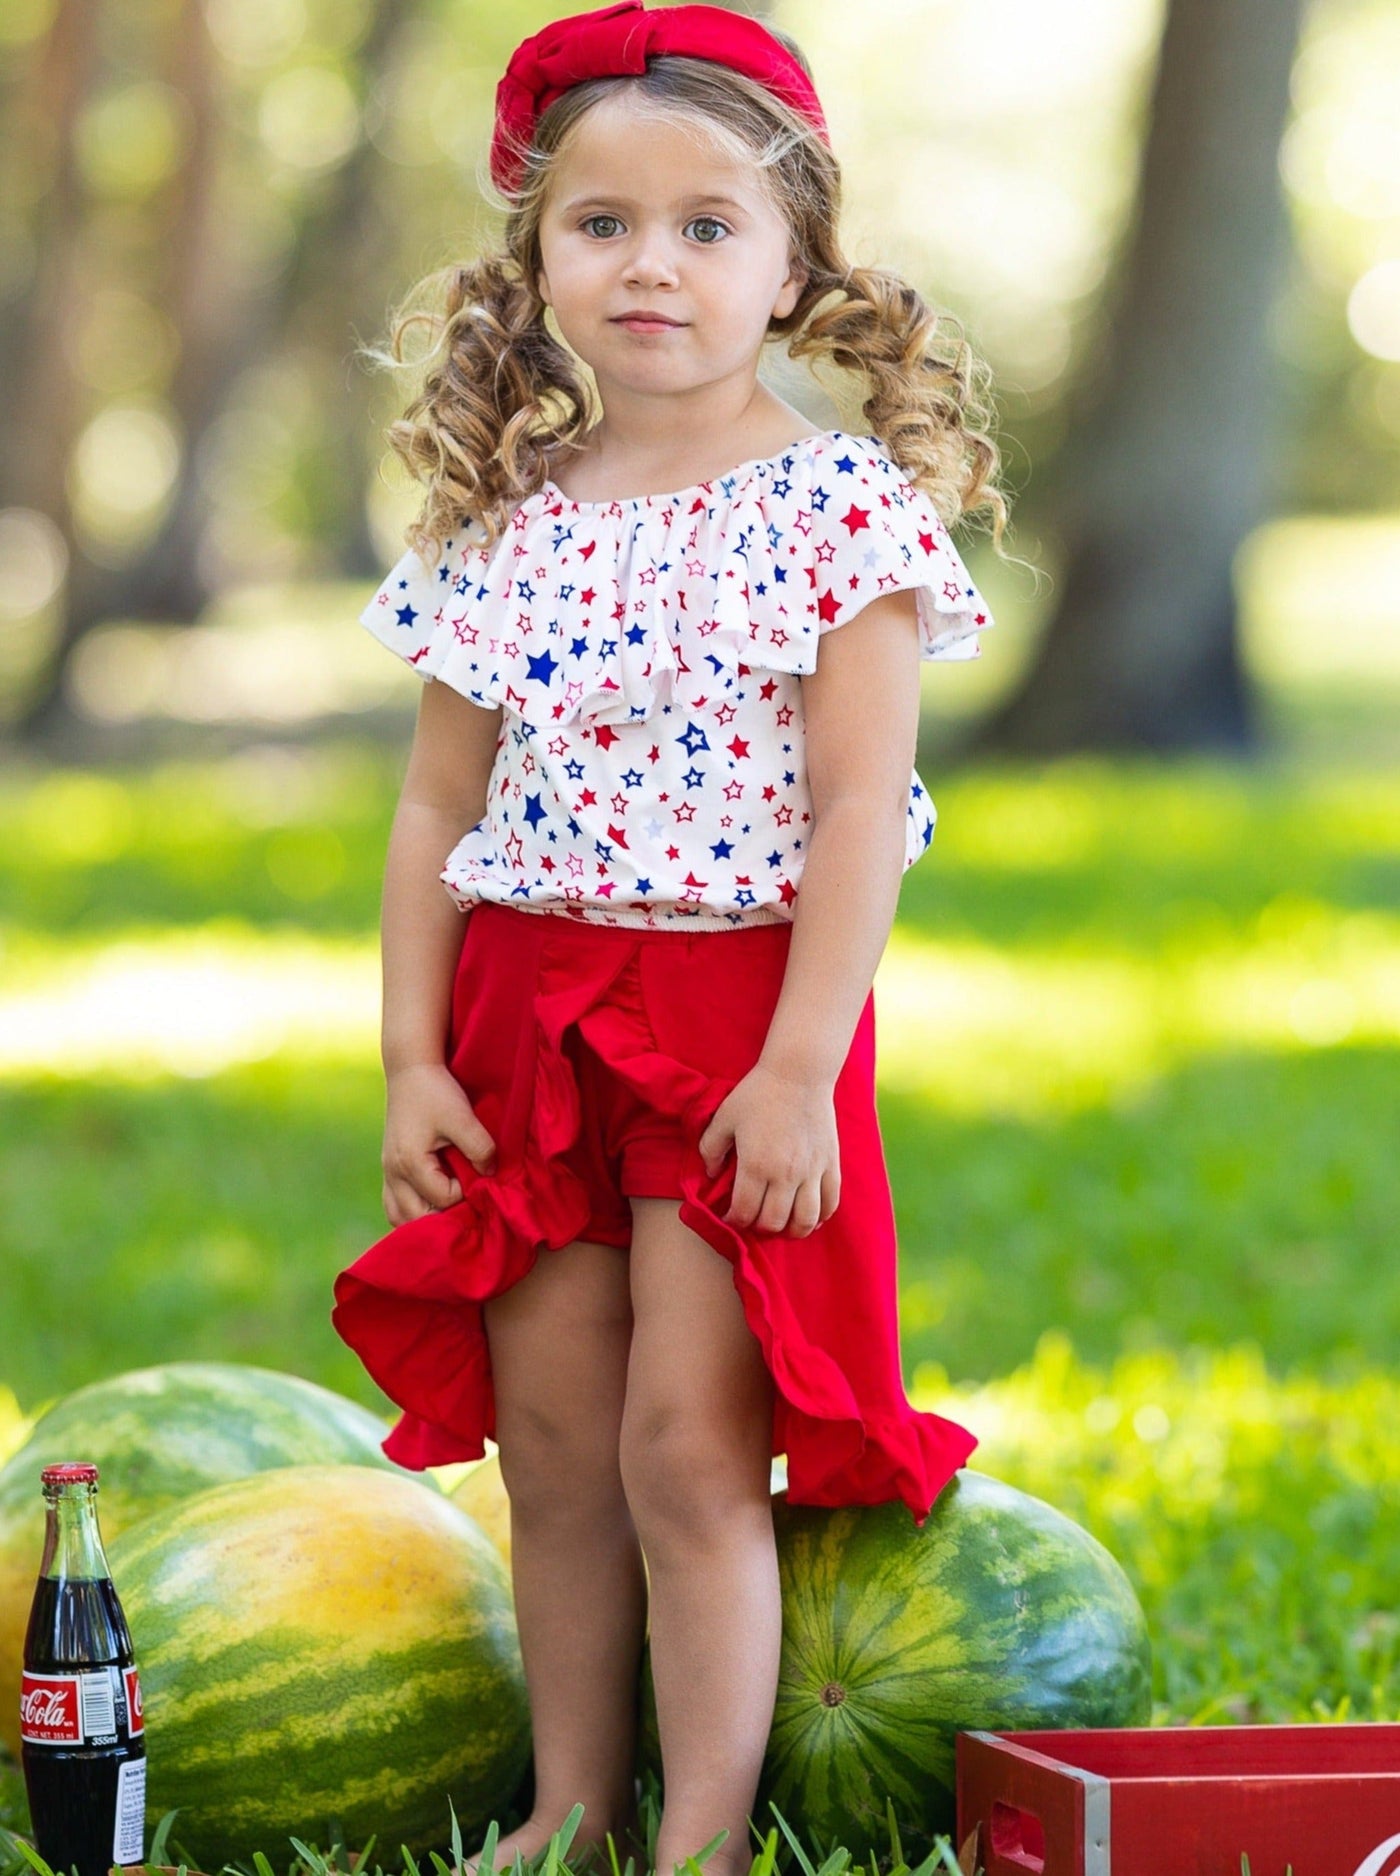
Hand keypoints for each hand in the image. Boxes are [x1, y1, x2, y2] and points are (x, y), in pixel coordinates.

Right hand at [382, 1062, 495, 1225]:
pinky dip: (412, 1210)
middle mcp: (393, 1173)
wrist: (410, 1071)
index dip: (466, 1191)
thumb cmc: (436, 1092)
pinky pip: (394, 1205)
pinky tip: (432, 1202)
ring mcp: (387, 1172)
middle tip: (467, 1200)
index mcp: (410, 1163)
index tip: (477, 1172)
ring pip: (400, 1217)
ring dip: (425, 1218)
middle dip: (445, 1215)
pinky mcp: (389, 1168)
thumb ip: (480, 1148)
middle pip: (417, 1218)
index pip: (443, 1199)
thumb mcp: (463, 1117)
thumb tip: (490, 1176)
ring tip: (450, 1206)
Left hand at [697, 1063, 840, 1236]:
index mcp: (756, 1164)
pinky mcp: (830, 1164)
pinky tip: (809, 1215)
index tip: (730, 1216)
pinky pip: (830, 1203)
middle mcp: (785, 1174)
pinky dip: (820, 1217)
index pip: (744, 1211)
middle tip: (753, 1219)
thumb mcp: (724, 1117)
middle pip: (774, 1222)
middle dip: (759, 1227)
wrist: (798, 1073)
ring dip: (791, 1230)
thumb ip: (711, 1149)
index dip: (733, 1220)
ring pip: (805, 1221)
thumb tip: (712, 1175)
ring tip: (782, 1225)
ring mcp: (812, 1171)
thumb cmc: (757, 1093)